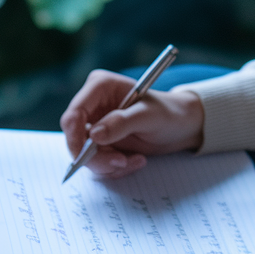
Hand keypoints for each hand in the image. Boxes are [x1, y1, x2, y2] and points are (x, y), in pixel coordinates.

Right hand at [59, 69, 204, 177]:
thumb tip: (94, 135)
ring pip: (85, 154)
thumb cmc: (168, 114)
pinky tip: (135, 160)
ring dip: (109, 164)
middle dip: (96, 156)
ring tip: (135, 160)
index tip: (84, 157)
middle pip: (76, 137)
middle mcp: (93, 104)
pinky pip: (97, 161)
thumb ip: (121, 123)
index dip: (74, 136)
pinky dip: (114, 167)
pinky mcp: (102, 142)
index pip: (74, 113)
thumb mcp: (149, 116)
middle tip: (121, 162)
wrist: (180, 127)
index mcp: (100, 86)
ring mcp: (96, 124)